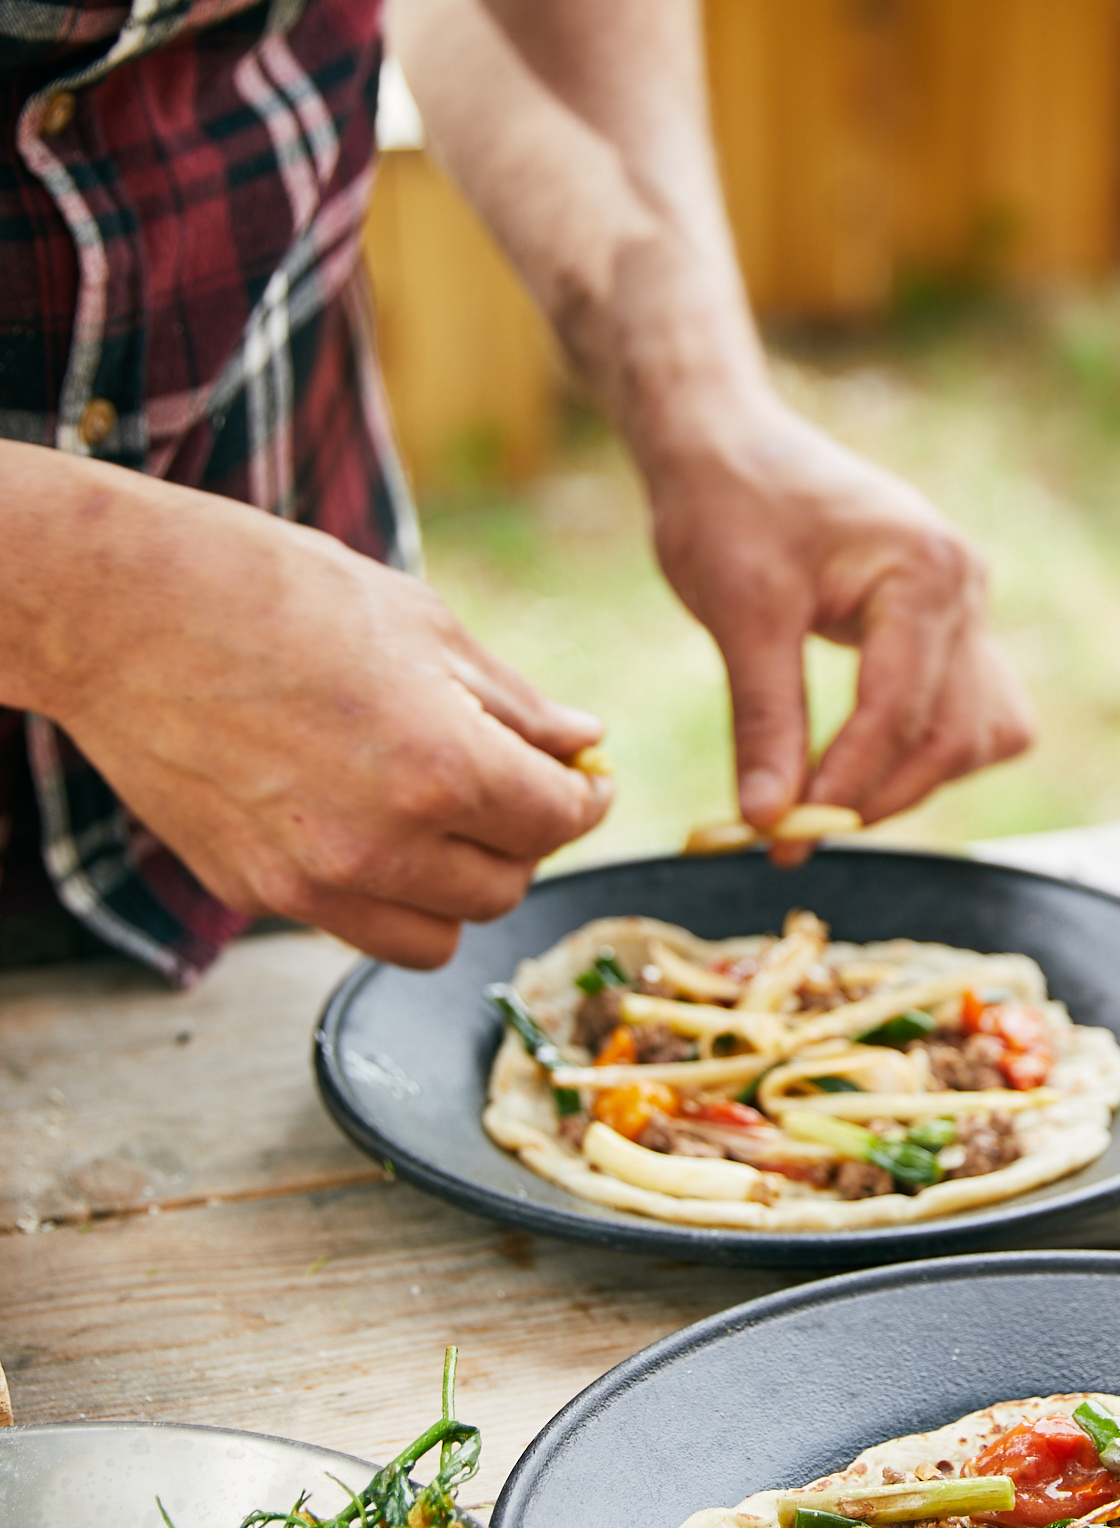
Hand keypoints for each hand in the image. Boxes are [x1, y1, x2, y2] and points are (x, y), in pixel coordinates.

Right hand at [6, 458, 609, 966]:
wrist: (123, 612)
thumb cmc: (275, 592)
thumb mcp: (421, 625)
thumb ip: (513, 702)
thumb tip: (584, 741)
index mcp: (442, 768)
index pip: (558, 822)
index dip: (588, 797)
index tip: (587, 778)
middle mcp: (382, 845)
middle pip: (505, 888)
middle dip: (525, 838)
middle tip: (513, 783)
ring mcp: (311, 881)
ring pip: (438, 935)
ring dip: (460, 885)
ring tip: (444, 816)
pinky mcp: (255, 892)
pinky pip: (355, 924)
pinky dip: (385, 893)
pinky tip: (368, 822)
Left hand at [647, 398, 1034, 835]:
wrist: (728, 444)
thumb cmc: (728, 507)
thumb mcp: (738, 614)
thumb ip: (766, 719)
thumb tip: (769, 819)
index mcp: (923, 569)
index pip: (900, 709)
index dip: (847, 784)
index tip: (788, 838)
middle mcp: (965, 585)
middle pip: (953, 733)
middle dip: (878, 794)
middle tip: (798, 834)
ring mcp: (967, 604)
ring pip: (978, 732)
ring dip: (912, 780)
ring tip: (827, 799)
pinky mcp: (950, 622)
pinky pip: (973, 710)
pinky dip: (930, 749)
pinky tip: (865, 761)